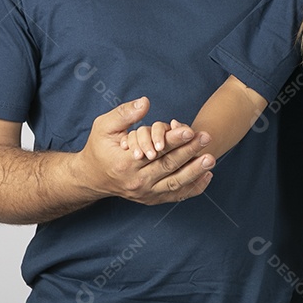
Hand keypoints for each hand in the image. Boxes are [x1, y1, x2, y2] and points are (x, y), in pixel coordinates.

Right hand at [74, 97, 215, 204]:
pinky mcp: (151, 199)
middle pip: (168, 166)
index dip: (173, 140)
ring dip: (195, 171)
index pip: (154, 151)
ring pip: (174, 184)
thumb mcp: (104, 126)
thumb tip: (145, 102)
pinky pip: (176, 195)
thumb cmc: (99, 148)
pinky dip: (193, 188)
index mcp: (124, 163)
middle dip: (189, 151)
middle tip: (206, 138)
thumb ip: (124, 114)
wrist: (91, 178)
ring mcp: (145, 193)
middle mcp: (136, 181)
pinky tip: (207, 175)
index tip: (189, 129)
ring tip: (211, 158)